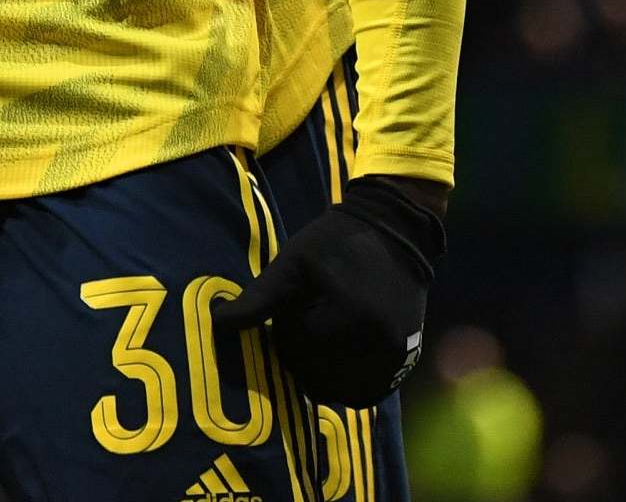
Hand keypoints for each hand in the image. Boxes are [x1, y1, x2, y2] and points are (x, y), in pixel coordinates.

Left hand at [212, 175, 444, 407]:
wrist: (395, 232)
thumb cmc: (335, 242)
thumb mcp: (293, 263)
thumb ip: (260, 298)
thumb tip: (218, 323)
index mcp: (352, 316)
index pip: (300, 351)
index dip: (286, 333)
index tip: (290, 310)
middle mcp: (380, 344)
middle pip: (321, 377)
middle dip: (302, 359)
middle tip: (301, 325)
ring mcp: (398, 356)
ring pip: (344, 392)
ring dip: (323, 376)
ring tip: (318, 340)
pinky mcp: (407, 359)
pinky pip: (370, 392)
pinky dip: (347, 383)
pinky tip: (336, 357)